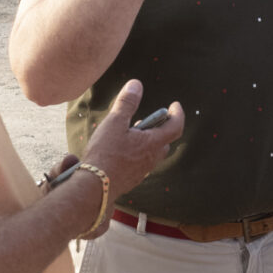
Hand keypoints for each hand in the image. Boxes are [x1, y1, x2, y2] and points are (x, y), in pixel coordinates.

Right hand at [78, 78, 183, 198]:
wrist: (95, 187)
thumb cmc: (106, 153)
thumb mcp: (114, 123)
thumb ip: (127, 103)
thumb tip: (136, 85)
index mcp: (153, 143)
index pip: (175, 127)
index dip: (178, 114)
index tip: (175, 105)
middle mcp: (151, 158)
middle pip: (164, 141)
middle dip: (160, 128)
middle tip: (149, 119)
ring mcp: (142, 171)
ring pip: (152, 153)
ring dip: (147, 142)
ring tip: (132, 134)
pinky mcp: (132, 179)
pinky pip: (140, 164)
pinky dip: (137, 154)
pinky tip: (121, 151)